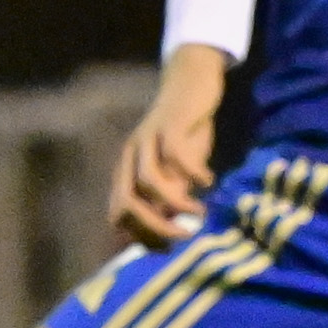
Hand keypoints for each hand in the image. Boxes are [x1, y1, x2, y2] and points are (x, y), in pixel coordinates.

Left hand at [106, 48, 229, 248]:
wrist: (191, 82)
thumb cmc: (184, 131)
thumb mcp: (176, 170)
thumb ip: (170, 195)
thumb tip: (171, 229)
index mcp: (126, 170)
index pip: (119, 214)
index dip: (141, 235)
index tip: (170, 245)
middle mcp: (130, 156)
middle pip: (127, 203)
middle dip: (154, 228)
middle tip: (184, 236)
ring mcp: (146, 139)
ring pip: (148, 182)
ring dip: (175, 203)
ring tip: (200, 210)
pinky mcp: (168, 124)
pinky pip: (174, 154)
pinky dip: (192, 172)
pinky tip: (208, 179)